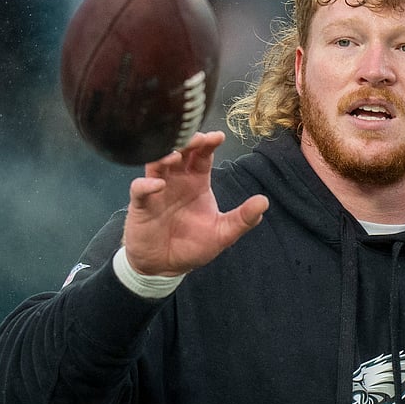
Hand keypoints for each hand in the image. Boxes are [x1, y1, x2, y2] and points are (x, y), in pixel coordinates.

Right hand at [123, 131, 268, 275]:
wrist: (165, 266)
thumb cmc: (192, 246)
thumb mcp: (222, 234)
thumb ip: (243, 219)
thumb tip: (264, 202)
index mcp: (197, 182)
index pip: (203, 155)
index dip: (208, 143)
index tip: (218, 136)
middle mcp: (176, 180)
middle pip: (180, 152)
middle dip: (188, 142)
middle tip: (197, 139)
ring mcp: (157, 190)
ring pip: (157, 164)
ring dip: (165, 156)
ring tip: (176, 155)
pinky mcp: (141, 205)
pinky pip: (140, 188)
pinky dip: (147, 184)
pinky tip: (158, 185)